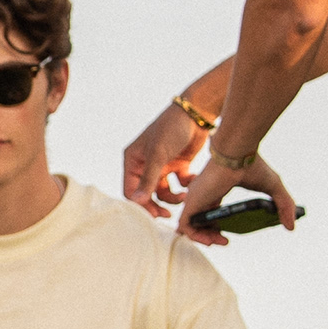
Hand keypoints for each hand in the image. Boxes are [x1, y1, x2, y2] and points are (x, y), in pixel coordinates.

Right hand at [124, 101, 201, 216]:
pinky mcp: (178, 166)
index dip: (140, 204)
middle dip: (157, 205)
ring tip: (184, 196)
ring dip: (173, 198)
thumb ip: (148, 179)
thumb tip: (137, 201)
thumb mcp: (158, 154)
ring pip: (164, 192)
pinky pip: (179, 184)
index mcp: (134, 160)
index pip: (131, 190)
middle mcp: (145, 165)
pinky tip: (193, 179)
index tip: (153, 214)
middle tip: (167, 215)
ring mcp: (162, 166)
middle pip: (147, 194)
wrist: (196, 113)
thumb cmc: (172, 128)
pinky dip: (186, 186)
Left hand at [175, 148, 302, 245]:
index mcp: (218, 190)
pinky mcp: (192, 202)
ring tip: (220, 242)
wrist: (238, 154)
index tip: (228, 235)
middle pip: (202, 221)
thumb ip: (284, 206)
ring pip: (192, 225)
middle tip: (225, 241)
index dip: (217, 226)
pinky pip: (185, 226)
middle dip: (211, 235)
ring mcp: (197, 198)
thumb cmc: (253, 165)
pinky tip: (210, 240)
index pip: (212, 212)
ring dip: (204, 239)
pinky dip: (195, 236)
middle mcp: (205, 195)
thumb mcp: (274, 188)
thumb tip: (292, 227)